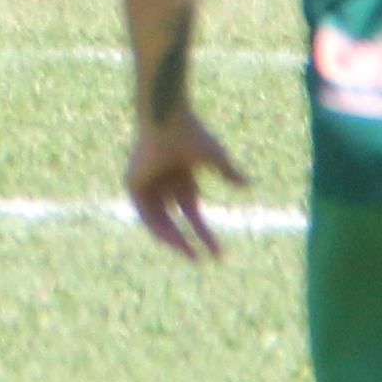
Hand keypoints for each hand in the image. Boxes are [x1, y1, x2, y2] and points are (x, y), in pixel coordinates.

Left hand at [126, 112, 249, 258]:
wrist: (166, 120)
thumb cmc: (191, 133)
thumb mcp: (216, 157)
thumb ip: (230, 172)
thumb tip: (249, 185)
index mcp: (181, 177)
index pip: (192, 213)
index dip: (204, 234)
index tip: (219, 254)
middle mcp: (163, 183)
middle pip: (175, 221)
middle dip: (187, 241)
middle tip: (198, 260)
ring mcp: (147, 185)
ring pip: (159, 222)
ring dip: (173, 240)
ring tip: (189, 253)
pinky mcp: (133, 184)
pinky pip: (144, 215)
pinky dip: (157, 229)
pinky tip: (172, 240)